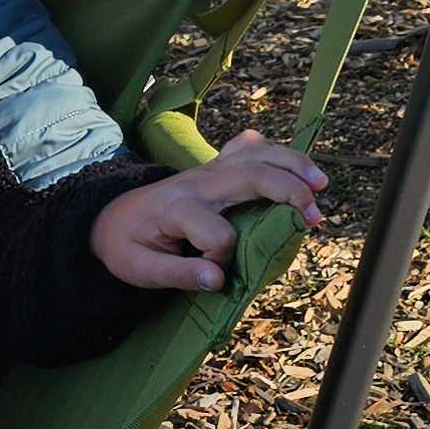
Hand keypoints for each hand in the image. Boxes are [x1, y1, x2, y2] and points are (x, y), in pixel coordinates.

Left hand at [90, 131, 326, 294]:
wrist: (108, 216)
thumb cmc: (126, 245)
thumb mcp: (138, 269)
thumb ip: (178, 275)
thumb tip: (219, 281)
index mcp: (176, 208)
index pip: (218, 234)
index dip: (222, 260)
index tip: (212, 276)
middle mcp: (197, 182)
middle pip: (250, 175)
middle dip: (287, 192)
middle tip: (314, 218)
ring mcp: (208, 170)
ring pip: (256, 153)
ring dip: (292, 164)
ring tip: (321, 183)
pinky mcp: (214, 167)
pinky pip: (247, 147)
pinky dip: (274, 151)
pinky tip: (295, 166)